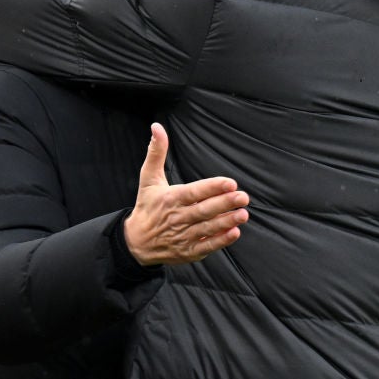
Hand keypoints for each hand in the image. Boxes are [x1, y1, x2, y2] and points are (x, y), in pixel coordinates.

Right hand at [124, 123, 249, 265]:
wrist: (136, 242)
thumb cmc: (147, 205)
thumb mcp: (148, 178)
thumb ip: (156, 152)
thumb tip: (157, 127)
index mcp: (169, 198)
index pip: (193, 192)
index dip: (212, 188)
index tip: (230, 182)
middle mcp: (177, 218)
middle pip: (203, 210)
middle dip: (224, 204)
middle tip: (243, 197)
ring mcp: (182, 236)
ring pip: (207, 229)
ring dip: (226, 222)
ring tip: (243, 214)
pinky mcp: (187, 252)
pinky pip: (205, 247)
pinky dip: (220, 241)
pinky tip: (234, 233)